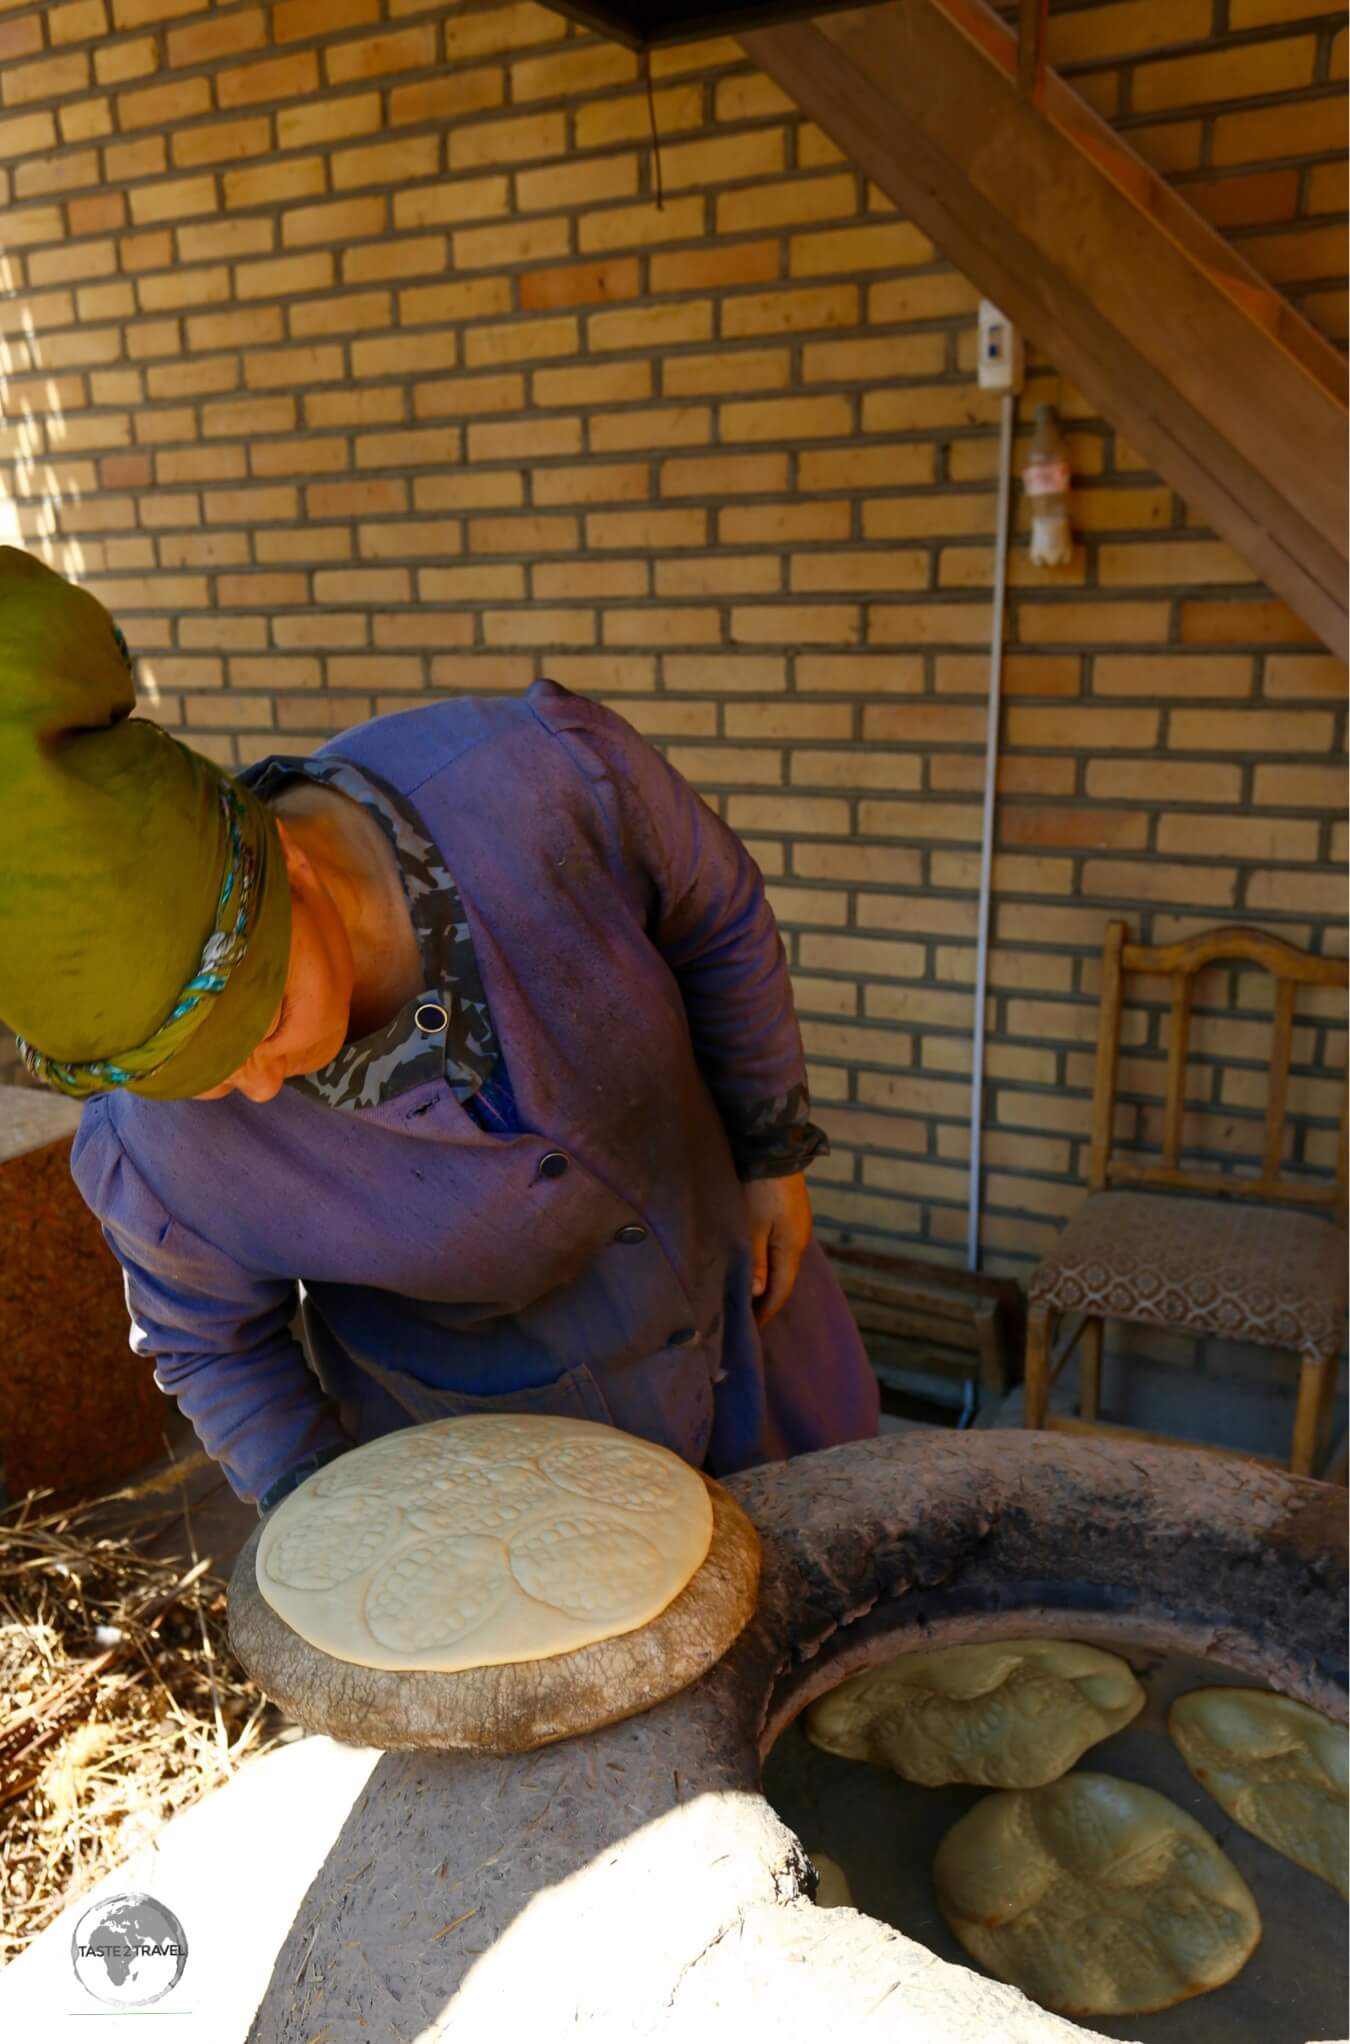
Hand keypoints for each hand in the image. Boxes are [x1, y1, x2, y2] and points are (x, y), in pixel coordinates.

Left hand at [745, 1172, 812, 1328]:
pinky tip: (757, 1268)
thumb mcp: (752, 1226)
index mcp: (791, 1249)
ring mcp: (797, 1229)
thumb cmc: (759, 1189)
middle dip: (767, 1301)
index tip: (750, 1331)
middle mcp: (799, 1242)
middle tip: (747, 1319)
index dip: (766, 1312)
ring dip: (768, 1283)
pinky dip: (769, 1265)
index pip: (780, 1292)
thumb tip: (757, 1294)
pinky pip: (780, 1251)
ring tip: (749, 1298)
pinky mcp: (790, 1218)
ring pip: (782, 1266)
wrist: (773, 1149)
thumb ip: (754, 1261)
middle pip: (784, 1281)